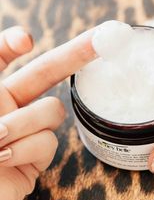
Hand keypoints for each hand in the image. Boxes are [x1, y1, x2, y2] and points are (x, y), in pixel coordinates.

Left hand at [0, 26, 95, 199]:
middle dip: (74, 55)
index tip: (25, 41)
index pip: (5, 55)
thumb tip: (25, 39)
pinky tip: (4, 161)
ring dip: (24, 123)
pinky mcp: (36, 159)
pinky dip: (25, 150)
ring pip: (52, 111)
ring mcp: (26, 132)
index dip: (15, 42)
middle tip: (98, 41)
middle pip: (47, 72)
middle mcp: (10, 106)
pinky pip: (48, 141)